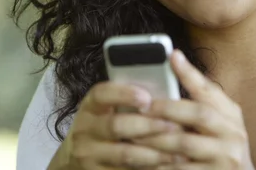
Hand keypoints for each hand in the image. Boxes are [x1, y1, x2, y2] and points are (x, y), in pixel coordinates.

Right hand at [48, 81, 181, 169]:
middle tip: (175, 126)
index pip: (102, 94)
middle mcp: (85, 129)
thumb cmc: (103, 126)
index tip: (147, 97)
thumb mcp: (107, 109)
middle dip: (148, 126)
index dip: (124, 94)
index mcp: (90, 105)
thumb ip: (128, 102)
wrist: (77, 156)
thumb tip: (164, 95)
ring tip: (178, 152)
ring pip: (124, 154)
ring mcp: (88, 154)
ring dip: (154, 154)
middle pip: (116, 125)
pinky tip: (165, 167)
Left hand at [135, 50, 254, 169]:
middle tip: (142, 106)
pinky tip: (143, 159)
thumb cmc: (219, 145)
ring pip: (183, 144)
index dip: (190, 73)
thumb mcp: (218, 118)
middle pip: (198, 114)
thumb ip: (199, 94)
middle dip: (166, 109)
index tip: (171, 56)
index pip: (210, 89)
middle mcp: (233, 134)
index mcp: (231, 115)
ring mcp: (225, 159)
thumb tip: (174, 57)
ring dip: (155, 138)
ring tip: (132, 134)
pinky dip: (159, 164)